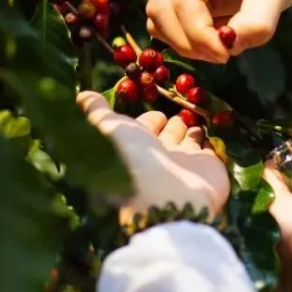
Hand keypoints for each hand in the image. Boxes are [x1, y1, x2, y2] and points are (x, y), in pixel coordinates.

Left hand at [78, 92, 229, 225]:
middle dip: (170, 124)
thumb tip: (81, 95)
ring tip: (194, 119)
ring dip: (190, 130)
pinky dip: (209, 141)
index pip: (143, 128)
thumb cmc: (134, 159)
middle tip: (177, 114)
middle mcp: (159, 155)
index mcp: (135, 147)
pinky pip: (209, 149)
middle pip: (166, 135)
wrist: (169, 195)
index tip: (154, 112)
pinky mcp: (209, 167)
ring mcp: (184, 162)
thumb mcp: (109, 129)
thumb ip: (97, 112)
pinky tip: (210, 133)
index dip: (148, 120)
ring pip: (187, 142)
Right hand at [146, 0, 291, 62]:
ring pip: (157, 16)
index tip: (225, 55)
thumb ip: (256, 24)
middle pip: (162, 8)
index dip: (199, 34)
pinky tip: (209, 38)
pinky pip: (163, 19)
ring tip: (217, 47)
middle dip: (188, 42)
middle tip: (222, 56)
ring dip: (182, 41)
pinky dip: (181, 37)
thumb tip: (227, 48)